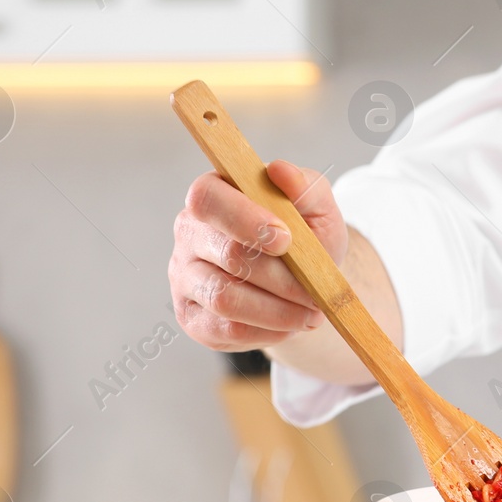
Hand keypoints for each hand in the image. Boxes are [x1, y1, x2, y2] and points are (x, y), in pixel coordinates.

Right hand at [169, 160, 345, 351]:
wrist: (302, 282)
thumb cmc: (305, 237)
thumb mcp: (317, 210)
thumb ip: (306, 186)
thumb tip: (280, 170)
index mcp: (213, 195)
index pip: (207, 198)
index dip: (244, 219)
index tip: (286, 240)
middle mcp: (189, 234)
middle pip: (227, 254)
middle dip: (281, 277)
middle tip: (316, 291)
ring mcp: (185, 277)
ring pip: (225, 298)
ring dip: (277, 310)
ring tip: (310, 313)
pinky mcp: (192, 317)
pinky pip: (226, 330)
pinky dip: (266, 331)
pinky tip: (289, 324)